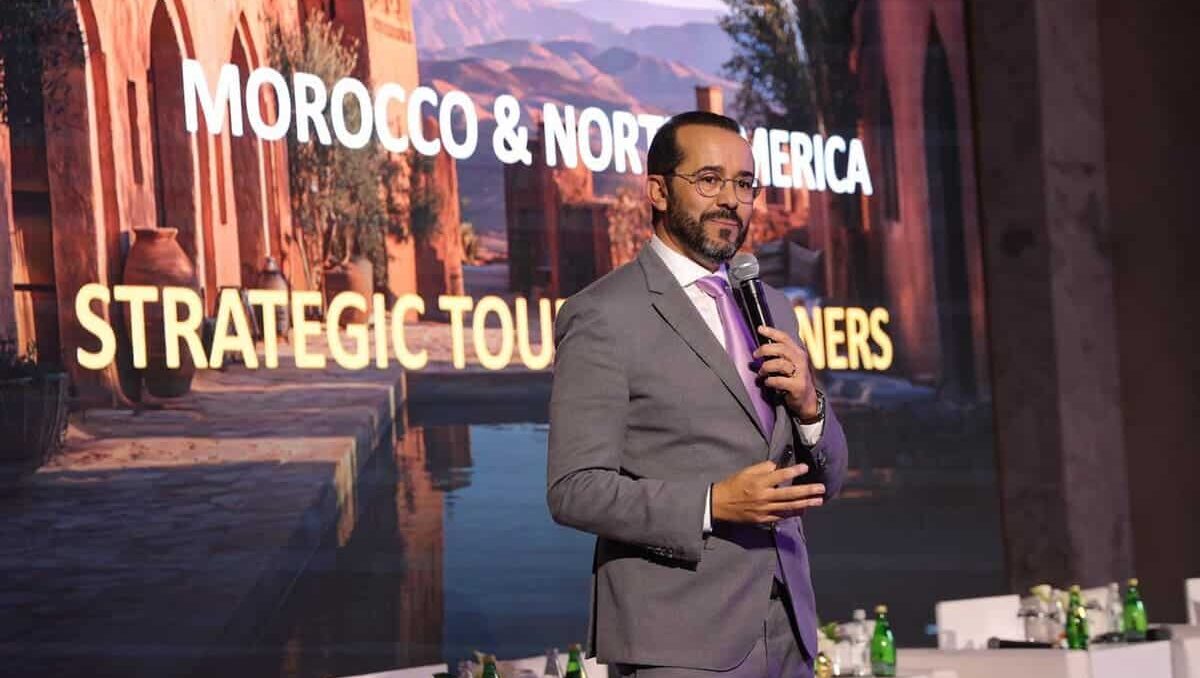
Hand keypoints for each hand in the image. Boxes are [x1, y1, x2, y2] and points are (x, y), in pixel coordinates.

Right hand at [711, 460, 825, 524]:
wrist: (718, 505)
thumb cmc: (732, 485)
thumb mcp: (745, 472)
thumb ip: (762, 468)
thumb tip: (777, 467)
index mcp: (759, 483)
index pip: (780, 475)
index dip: (794, 471)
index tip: (806, 468)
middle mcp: (764, 496)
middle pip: (789, 494)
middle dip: (807, 491)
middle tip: (821, 488)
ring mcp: (764, 510)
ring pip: (789, 507)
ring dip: (805, 504)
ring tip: (819, 501)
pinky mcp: (763, 519)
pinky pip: (781, 516)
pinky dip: (793, 513)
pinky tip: (803, 510)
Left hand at [753, 325, 818, 419]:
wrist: (807, 400)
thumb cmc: (794, 380)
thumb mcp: (790, 364)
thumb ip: (779, 356)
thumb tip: (760, 349)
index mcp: (798, 353)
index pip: (784, 338)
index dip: (772, 332)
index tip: (760, 329)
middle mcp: (801, 361)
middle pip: (781, 349)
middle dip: (765, 350)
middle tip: (755, 355)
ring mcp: (801, 373)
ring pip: (780, 364)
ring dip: (766, 368)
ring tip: (761, 373)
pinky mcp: (797, 386)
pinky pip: (779, 380)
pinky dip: (770, 381)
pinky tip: (768, 382)